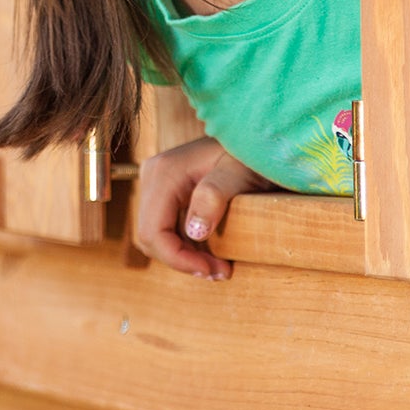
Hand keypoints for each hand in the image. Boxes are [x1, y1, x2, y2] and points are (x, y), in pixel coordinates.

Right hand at [133, 136, 269, 278]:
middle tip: (220, 271)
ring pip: (157, 236)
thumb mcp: (240, 172)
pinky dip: (186, 246)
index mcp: (164, 172)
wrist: (258, 137)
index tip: (211, 270)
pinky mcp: (167, 191)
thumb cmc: (252, 154)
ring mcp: (158, 183)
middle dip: (182, 261)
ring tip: (220, 266)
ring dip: (185, 257)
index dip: (178, 259)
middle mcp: (154, 176)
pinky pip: (166, 228)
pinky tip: (213, 252)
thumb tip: (194, 231)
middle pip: (151, 237)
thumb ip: (215, 196)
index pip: (154, 231)